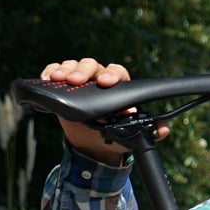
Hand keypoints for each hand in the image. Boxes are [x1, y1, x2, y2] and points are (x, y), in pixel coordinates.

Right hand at [37, 57, 165, 160]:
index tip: (107, 82)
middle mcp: (98, 78)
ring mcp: (80, 80)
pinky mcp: (62, 86)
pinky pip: (55, 71)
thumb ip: (147, 131)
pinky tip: (46, 78)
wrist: (92, 143)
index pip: (117, 73)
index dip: (112, 75)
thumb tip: (163, 129)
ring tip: (58, 79)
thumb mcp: (130, 135)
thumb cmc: (114, 135)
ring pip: (73, 65)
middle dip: (84, 71)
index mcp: (118, 86)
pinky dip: (50, 71)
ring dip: (66, 70)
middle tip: (76, 81)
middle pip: (92, 66)